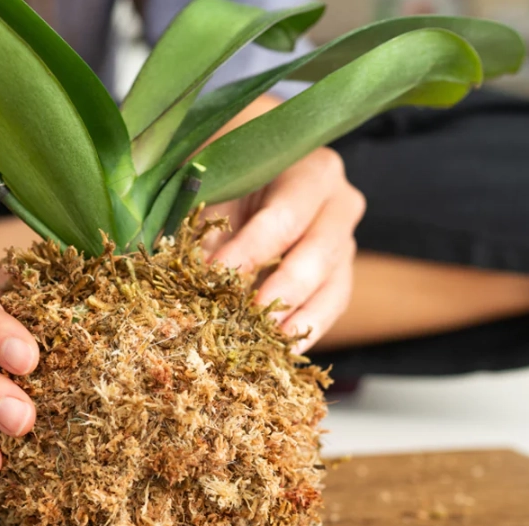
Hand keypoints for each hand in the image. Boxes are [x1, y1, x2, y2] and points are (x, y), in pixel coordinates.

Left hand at [204, 147, 364, 353]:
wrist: (251, 180)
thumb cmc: (229, 179)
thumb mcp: (214, 190)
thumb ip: (204, 225)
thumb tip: (185, 271)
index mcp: (309, 170)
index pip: (284, 216)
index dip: (250, 250)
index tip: (216, 276)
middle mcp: (338, 202)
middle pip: (318, 252)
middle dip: (282, 289)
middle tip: (250, 318)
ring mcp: (345, 240)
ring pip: (333, 284)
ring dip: (299, 317)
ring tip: (270, 343)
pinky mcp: (340, 272)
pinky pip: (333, 304)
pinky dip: (308, 328)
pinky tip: (284, 350)